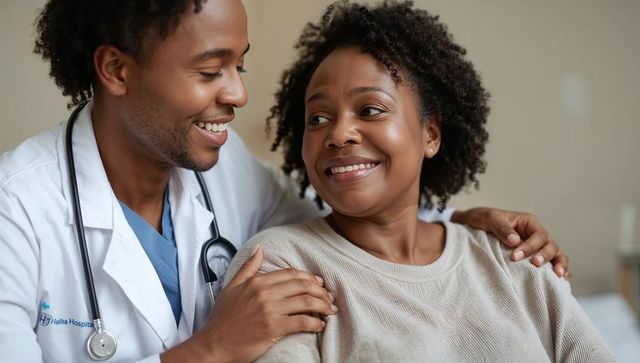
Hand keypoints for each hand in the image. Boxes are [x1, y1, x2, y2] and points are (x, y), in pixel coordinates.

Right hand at [161, 246, 335, 362]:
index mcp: (257, 281)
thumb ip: (248, 267)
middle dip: (320, 291)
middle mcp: (265, 293)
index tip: (319, 284)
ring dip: (323, 306)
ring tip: (330, 310)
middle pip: (302, 286)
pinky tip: (320, 325)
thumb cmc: (222, 319)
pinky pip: (302, 322)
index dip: (309, 278)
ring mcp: (270, 310)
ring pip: (306, 302)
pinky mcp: (274, 328)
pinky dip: (315, 323)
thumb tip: (259, 249)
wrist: (214, 344)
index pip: (291, 274)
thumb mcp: (232, 287)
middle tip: (329, 297)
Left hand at [451, 207, 569, 278]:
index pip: (538, 235)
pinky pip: (551, 262)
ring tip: (558, 275)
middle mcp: (535, 234)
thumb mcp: (489, 218)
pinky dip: (559, 268)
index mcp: (528, 222)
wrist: (473, 225)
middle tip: (535, 264)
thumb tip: (515, 241)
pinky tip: (563, 279)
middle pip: (550, 244)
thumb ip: (501, 228)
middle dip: (545, 256)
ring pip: (555, 253)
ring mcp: (536, 246)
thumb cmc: (482, 219)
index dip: (530, 246)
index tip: (515, 256)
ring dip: (558, 263)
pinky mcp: (533, 256)